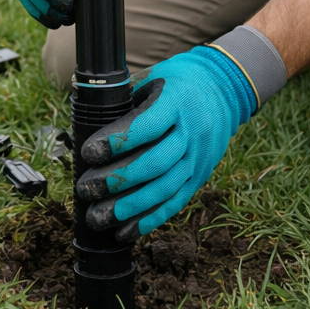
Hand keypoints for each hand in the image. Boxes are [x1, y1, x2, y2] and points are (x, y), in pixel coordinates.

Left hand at [75, 45, 258, 240]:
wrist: (223, 89)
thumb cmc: (177, 81)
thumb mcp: (153, 77)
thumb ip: (126, 100)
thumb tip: (87, 126)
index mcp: (177, 102)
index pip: (147, 126)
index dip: (117, 142)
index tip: (88, 152)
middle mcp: (191, 132)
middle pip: (155, 163)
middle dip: (117, 180)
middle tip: (86, 189)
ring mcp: (198, 158)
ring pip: (164, 189)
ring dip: (129, 208)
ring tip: (98, 217)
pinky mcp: (200, 176)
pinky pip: (175, 203)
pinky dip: (149, 220)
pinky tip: (124, 231)